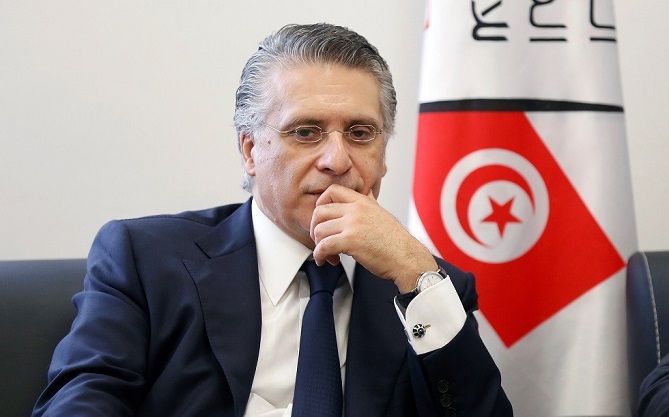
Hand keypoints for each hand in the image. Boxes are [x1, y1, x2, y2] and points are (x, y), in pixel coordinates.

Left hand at [309, 184, 437, 292]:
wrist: (407, 258)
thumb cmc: (396, 241)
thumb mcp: (382, 214)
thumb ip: (370, 203)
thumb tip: (368, 193)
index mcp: (363, 202)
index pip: (331, 191)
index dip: (320, 204)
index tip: (322, 219)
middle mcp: (356, 210)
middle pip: (319, 211)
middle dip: (315, 228)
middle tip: (320, 240)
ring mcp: (353, 224)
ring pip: (319, 230)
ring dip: (318, 245)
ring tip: (327, 255)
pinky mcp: (350, 241)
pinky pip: (324, 246)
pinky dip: (319, 255)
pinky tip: (325, 260)